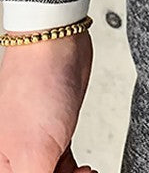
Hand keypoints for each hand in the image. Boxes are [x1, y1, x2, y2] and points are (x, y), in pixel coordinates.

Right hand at [0, 30, 95, 172]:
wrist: (54, 45)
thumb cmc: (36, 89)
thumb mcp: (35, 153)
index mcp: (1, 167)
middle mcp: (12, 159)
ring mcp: (35, 144)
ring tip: (85, 172)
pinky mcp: (55, 132)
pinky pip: (62, 164)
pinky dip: (74, 171)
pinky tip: (83, 170)